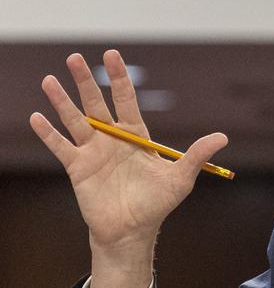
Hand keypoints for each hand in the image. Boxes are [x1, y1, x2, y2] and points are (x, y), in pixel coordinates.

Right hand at [30, 50, 228, 287]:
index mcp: (135, 136)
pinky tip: (36, 117)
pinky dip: (48, 134)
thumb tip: (223, 137)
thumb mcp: (180, 178)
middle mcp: (111, 139)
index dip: (119, 78)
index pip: (126, 99)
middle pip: (96, 103)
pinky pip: (61, 147)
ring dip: (62, 101)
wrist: (132, 231)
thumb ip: (197, 155)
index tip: (112, 55)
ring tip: (49, 80)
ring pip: (74, 120)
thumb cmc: (157, 204)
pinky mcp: (78, 168)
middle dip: (86, 81)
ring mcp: (93, 152)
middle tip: (75, 57)